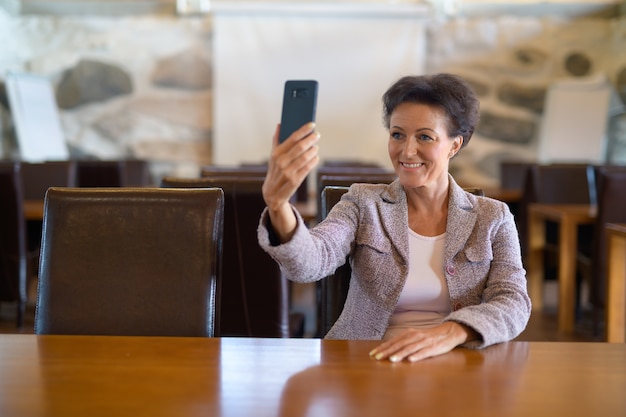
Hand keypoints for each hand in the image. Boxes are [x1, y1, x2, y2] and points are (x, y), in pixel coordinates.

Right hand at [262, 122, 319, 240]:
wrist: (272, 194)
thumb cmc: (275, 171)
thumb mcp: (273, 157)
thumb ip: (276, 140)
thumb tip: (279, 125)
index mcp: (276, 154)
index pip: (292, 138)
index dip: (303, 130)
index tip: (312, 124)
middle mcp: (281, 162)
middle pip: (300, 147)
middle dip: (310, 139)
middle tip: (317, 135)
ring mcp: (288, 172)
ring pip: (305, 157)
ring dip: (313, 150)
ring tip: (316, 146)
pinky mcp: (295, 181)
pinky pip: (307, 168)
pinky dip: (313, 161)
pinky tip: (316, 157)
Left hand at [368, 322, 478, 362]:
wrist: (448, 332)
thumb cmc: (429, 337)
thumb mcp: (414, 336)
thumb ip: (403, 342)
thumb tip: (388, 348)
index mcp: (409, 334)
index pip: (393, 341)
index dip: (383, 347)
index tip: (373, 353)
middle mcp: (415, 336)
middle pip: (399, 344)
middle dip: (388, 351)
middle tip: (377, 357)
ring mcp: (424, 342)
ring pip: (410, 348)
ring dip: (401, 354)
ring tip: (392, 359)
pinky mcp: (433, 348)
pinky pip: (424, 352)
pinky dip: (417, 356)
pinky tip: (411, 360)